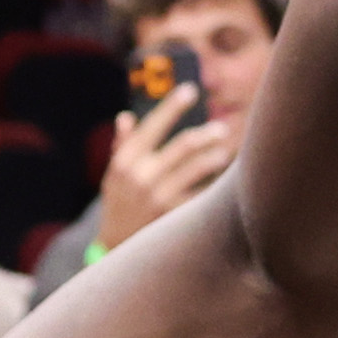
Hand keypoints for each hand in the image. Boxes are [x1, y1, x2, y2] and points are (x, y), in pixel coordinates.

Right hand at [94, 92, 235, 251]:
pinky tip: (223, 184)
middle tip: (221, 129)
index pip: (153, 125)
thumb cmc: (118, 207)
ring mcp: (157, 196)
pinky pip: (199, 194)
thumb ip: (122, 147)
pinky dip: (212, 186)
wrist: (114, 248)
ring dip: (214, 158)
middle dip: (206, 134)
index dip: (173, 106)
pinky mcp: (171, 214)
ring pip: (196, 168)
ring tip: (224, 154)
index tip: (190, 90)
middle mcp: (141, 175)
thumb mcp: (113, 176)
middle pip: (183, 145)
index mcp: (126, 160)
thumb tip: (126, 118)